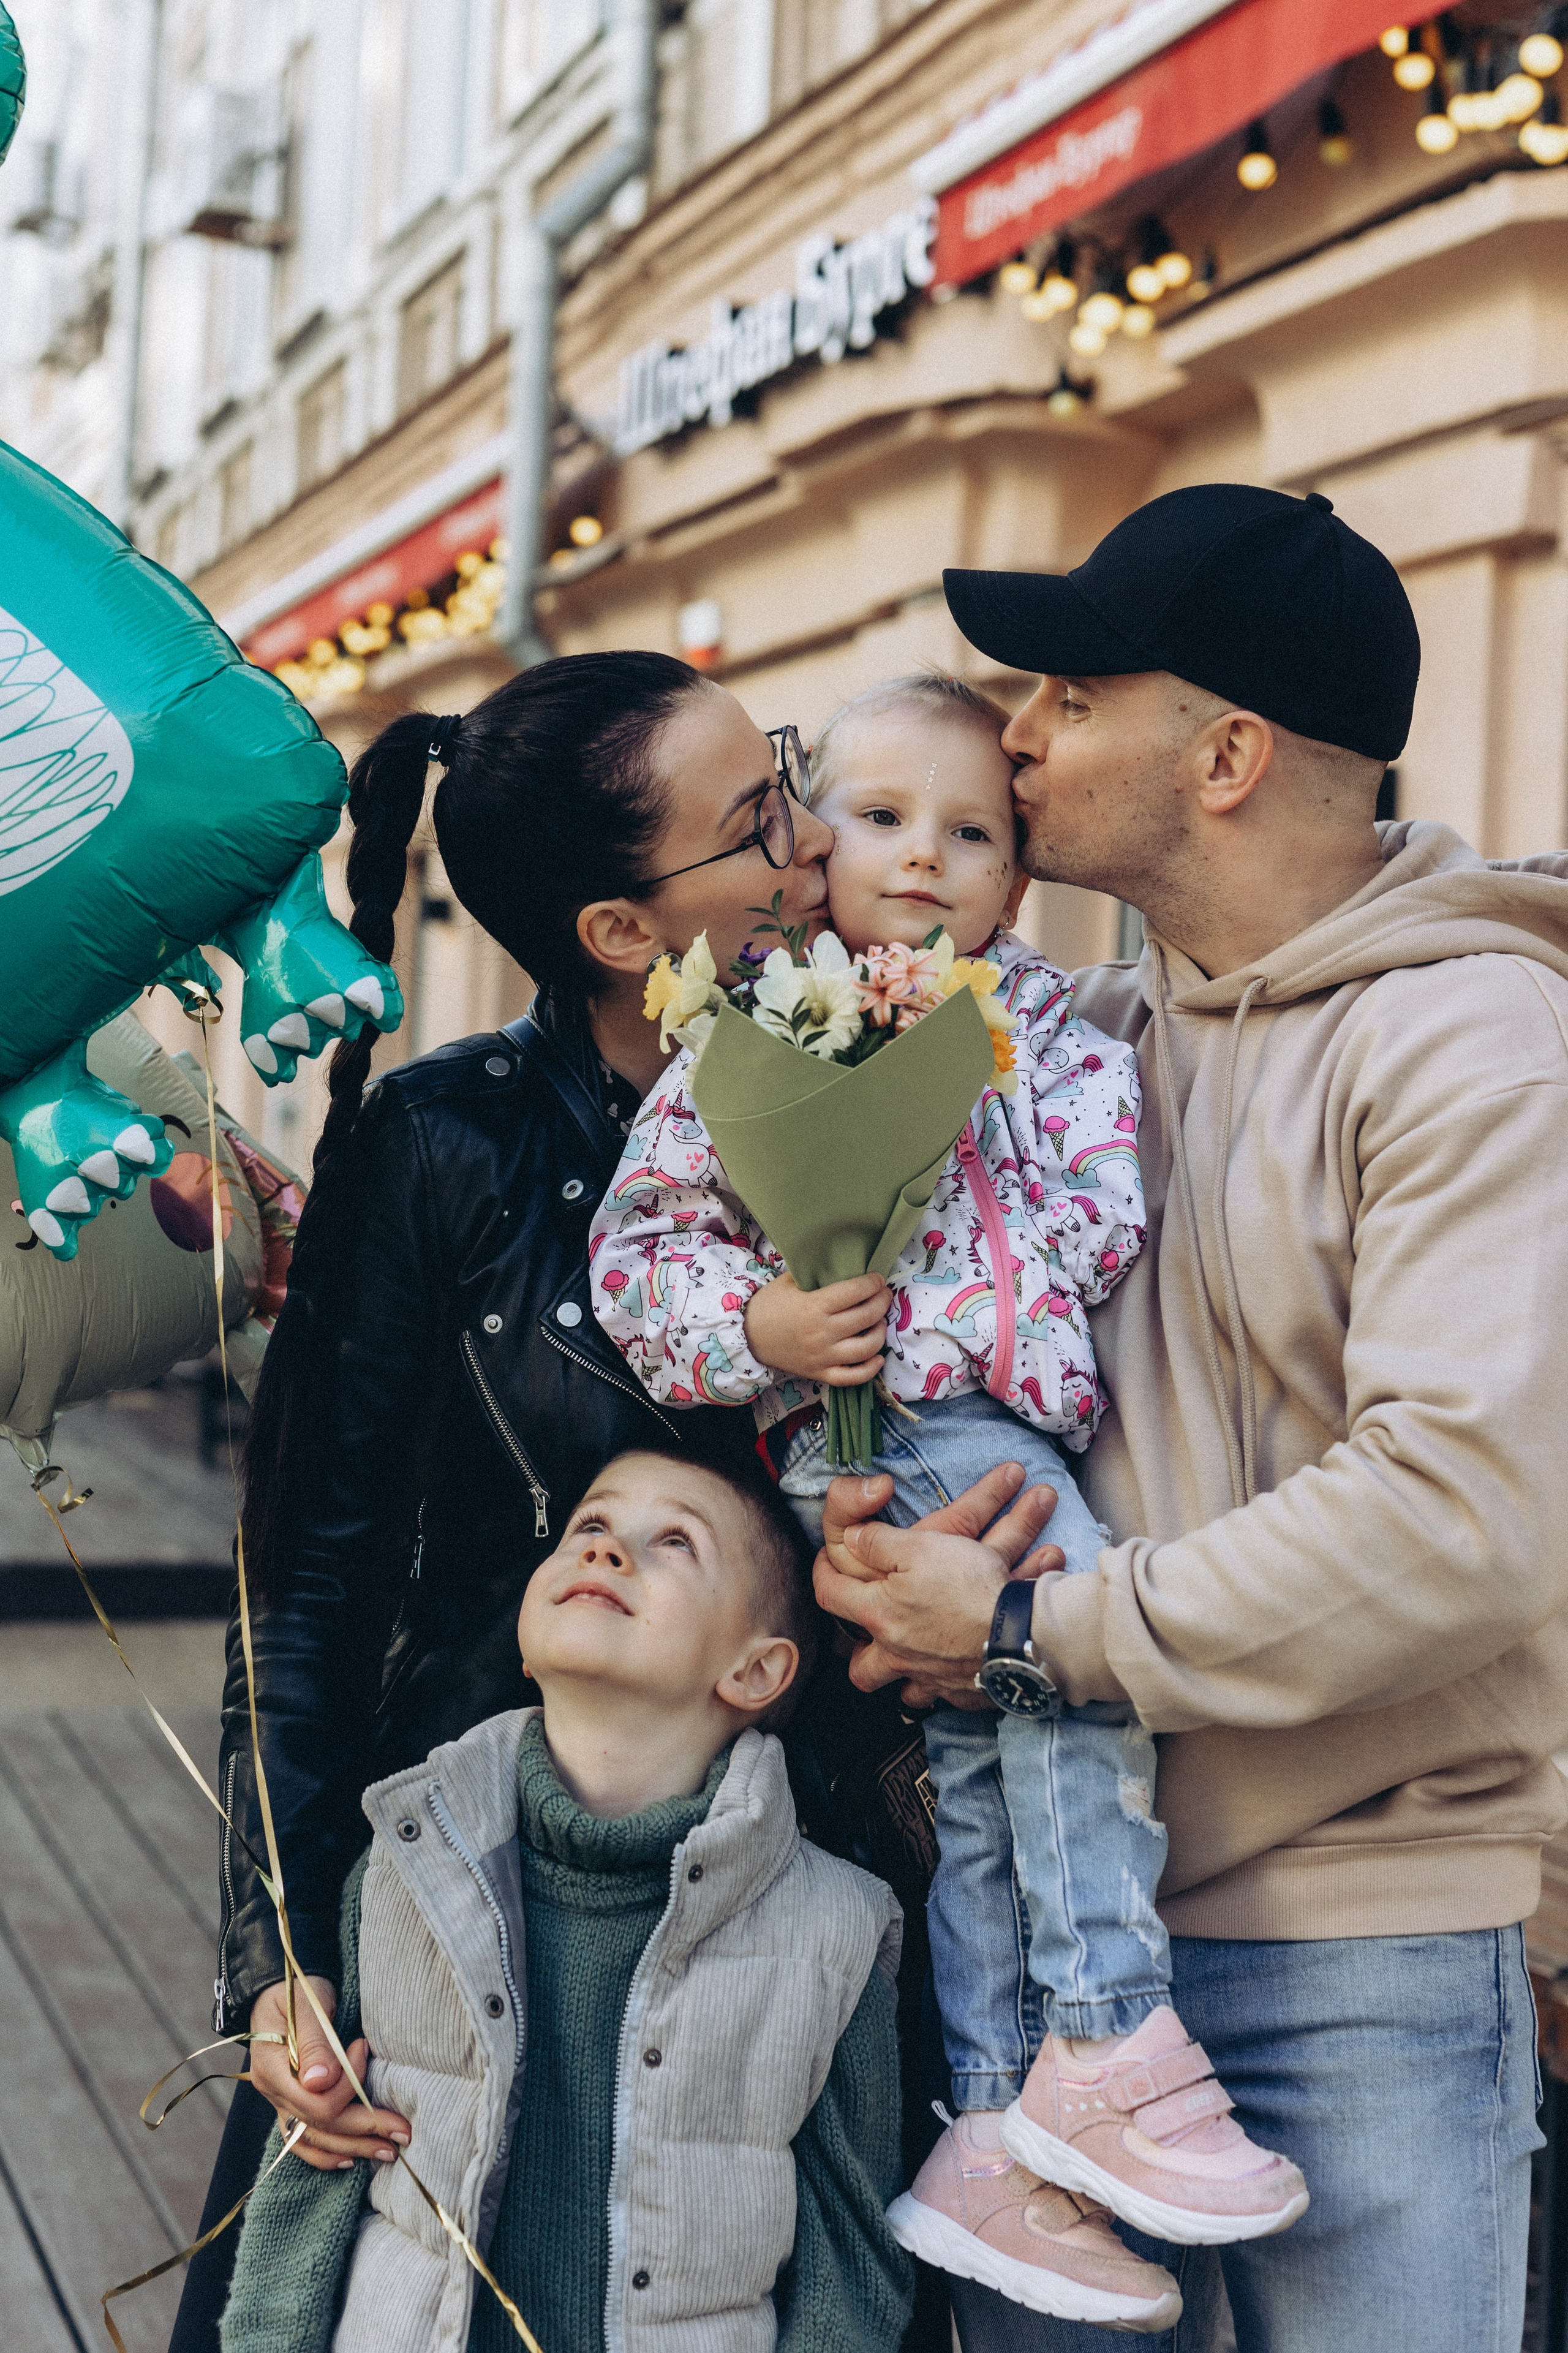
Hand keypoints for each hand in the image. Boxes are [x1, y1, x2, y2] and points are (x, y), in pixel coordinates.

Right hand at [247, 1974, 409, 2171]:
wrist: (281, 1984)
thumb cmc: (297, 1987)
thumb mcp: (306, 2004)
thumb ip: (315, 2042)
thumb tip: (320, 2081)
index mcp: (272, 2069)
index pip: (314, 2103)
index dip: (347, 2086)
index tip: (364, 2048)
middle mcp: (274, 2092)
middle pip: (320, 2127)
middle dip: (364, 2130)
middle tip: (404, 2132)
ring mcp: (281, 2102)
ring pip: (315, 2141)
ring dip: (354, 2148)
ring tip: (389, 2151)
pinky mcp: (291, 2104)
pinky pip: (304, 2141)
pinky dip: (327, 2154)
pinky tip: (351, 2160)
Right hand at [744, 1270, 890, 1384]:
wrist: (747, 1336)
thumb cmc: (769, 1305)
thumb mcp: (788, 1281)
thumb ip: (816, 1273)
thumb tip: (846, 1263)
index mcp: (813, 1306)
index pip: (855, 1292)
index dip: (872, 1283)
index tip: (878, 1279)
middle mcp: (821, 1333)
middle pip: (866, 1317)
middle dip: (882, 1302)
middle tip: (883, 1295)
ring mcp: (822, 1356)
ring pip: (866, 1348)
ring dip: (880, 1332)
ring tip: (879, 1321)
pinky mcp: (820, 1374)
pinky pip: (853, 1377)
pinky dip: (870, 1369)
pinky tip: (877, 1358)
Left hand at [814, 1462, 1064, 1708]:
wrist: (1018, 1632)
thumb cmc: (968, 1587)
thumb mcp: (919, 1547)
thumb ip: (878, 1542)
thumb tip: (851, 1539)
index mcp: (879, 1616)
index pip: (829, 1595)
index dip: (822, 1573)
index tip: (825, 1563)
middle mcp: (897, 1655)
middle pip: (860, 1668)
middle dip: (858, 1655)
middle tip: (866, 1639)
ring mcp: (929, 1680)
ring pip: (904, 1693)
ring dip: (903, 1682)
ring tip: (910, 1665)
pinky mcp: (962, 1694)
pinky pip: (945, 1699)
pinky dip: (946, 1689)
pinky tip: (954, 1675)